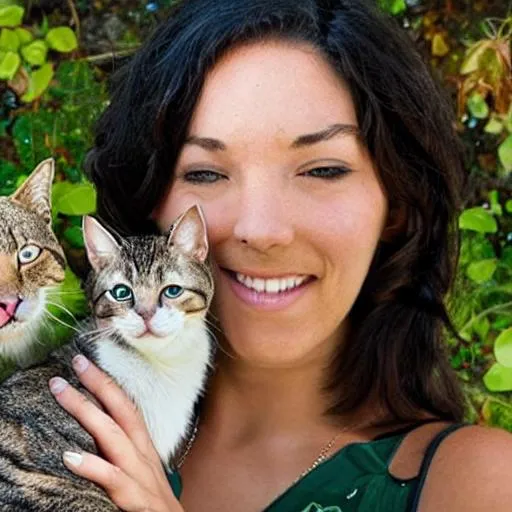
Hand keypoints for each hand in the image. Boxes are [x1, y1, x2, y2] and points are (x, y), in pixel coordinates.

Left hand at [49, 355, 183, 511]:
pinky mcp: (136, 497)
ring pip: (113, 436)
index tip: (86, 364)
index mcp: (143, 446)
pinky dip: (92, 466)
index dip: (107, 384)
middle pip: (121, 412)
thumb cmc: (153, 500)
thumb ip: (125, 450)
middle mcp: (142, 454)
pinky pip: (112, 479)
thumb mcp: (143, 469)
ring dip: (86, 411)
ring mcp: (140, 474)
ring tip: (63, 393)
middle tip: (74, 365)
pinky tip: (70, 457)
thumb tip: (98, 430)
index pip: (126, 407)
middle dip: (98, 386)